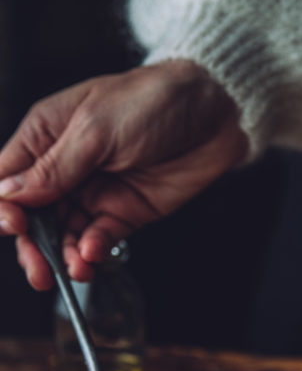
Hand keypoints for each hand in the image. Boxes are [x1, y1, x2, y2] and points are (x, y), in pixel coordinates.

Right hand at [0, 60, 247, 289]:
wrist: (212, 112)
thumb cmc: (152, 101)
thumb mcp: (95, 129)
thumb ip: (54, 167)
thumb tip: (9, 193)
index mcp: (45, 136)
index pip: (7, 179)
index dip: (4, 207)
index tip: (14, 225)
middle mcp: (64, 167)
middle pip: (31, 215)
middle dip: (31, 246)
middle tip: (38, 269)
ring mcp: (93, 192)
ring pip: (63, 234)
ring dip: (63, 256)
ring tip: (73, 269)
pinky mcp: (123, 213)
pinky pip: (99, 239)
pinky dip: (92, 251)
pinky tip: (92, 255)